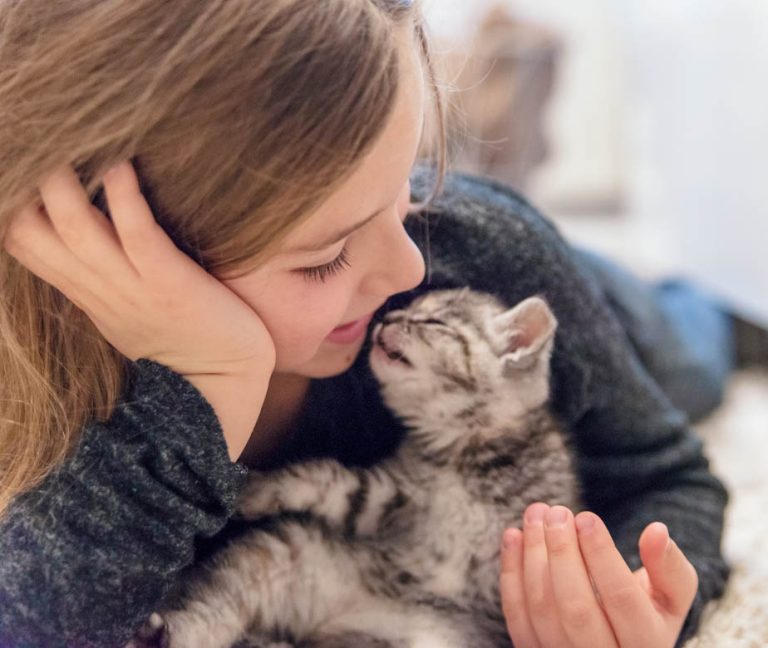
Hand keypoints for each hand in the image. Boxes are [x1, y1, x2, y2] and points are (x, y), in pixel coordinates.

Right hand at [2, 161, 275, 378]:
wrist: (224, 386)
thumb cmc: (184, 340)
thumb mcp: (127, 307)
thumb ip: (103, 273)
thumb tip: (88, 231)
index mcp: (85, 292)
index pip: (22, 242)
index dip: (8, 202)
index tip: (15, 162)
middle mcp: (98, 288)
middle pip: (31, 230)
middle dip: (22, 184)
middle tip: (32, 138)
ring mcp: (132, 288)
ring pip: (76, 228)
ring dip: (64, 183)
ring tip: (67, 138)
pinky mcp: (170, 286)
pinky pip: (138, 236)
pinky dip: (126, 200)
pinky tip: (120, 166)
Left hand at [500, 503, 697, 647]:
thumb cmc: (646, 614)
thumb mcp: (670, 596)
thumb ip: (669, 566)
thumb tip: (656, 530)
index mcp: (647, 645)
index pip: (622, 599)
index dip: (601, 555)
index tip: (586, 517)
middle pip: (576, 608)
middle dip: (562, 553)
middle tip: (556, 512)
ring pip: (542, 611)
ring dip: (533, 556)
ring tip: (536, 514)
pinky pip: (517, 616)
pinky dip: (511, 573)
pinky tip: (514, 535)